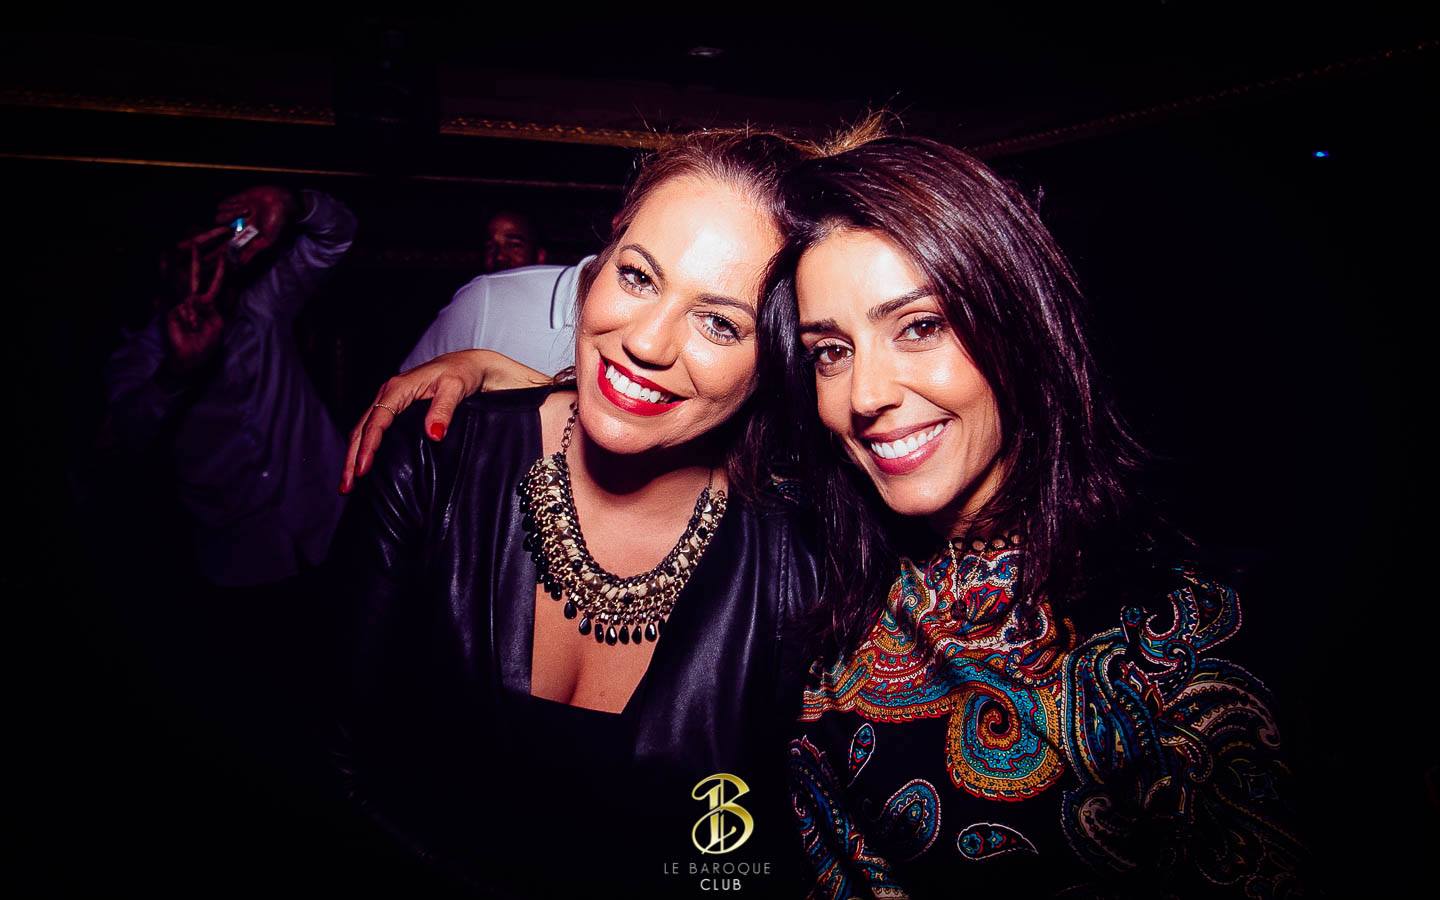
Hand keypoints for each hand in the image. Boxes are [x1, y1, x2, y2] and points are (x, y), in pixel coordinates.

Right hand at [164, 241, 226, 372]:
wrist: (191, 358)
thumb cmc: (206, 343)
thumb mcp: (217, 324)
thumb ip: (213, 307)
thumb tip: (201, 295)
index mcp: (208, 304)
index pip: (215, 285)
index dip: (219, 272)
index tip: (224, 258)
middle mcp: (194, 301)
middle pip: (195, 278)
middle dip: (195, 261)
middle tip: (194, 243)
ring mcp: (182, 305)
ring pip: (188, 294)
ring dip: (194, 310)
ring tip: (194, 320)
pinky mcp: (172, 311)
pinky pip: (185, 309)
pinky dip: (190, 318)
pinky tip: (190, 326)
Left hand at [214, 185, 299, 266]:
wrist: (280, 199)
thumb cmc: (277, 221)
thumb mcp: (267, 240)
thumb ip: (252, 251)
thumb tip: (240, 266)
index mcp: (242, 237)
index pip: (225, 247)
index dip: (216, 252)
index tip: (209, 256)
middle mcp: (235, 227)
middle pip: (217, 234)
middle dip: (214, 235)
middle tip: (212, 236)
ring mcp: (232, 214)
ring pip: (219, 218)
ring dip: (231, 215)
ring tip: (248, 211)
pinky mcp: (232, 202)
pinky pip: (222, 206)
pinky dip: (231, 206)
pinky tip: (244, 204)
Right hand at [340, 349, 547, 492]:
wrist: (468, 365)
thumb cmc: (463, 373)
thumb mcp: (456, 388)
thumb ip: (444, 410)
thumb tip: (434, 435)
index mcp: (398, 388)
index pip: (377, 421)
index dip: (368, 447)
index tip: (362, 470)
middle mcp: (388, 393)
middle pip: (361, 428)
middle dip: (351, 457)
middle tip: (346, 486)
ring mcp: (388, 400)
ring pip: (362, 429)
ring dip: (353, 455)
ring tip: (348, 483)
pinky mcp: (393, 407)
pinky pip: (372, 428)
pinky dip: (362, 447)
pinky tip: (362, 464)